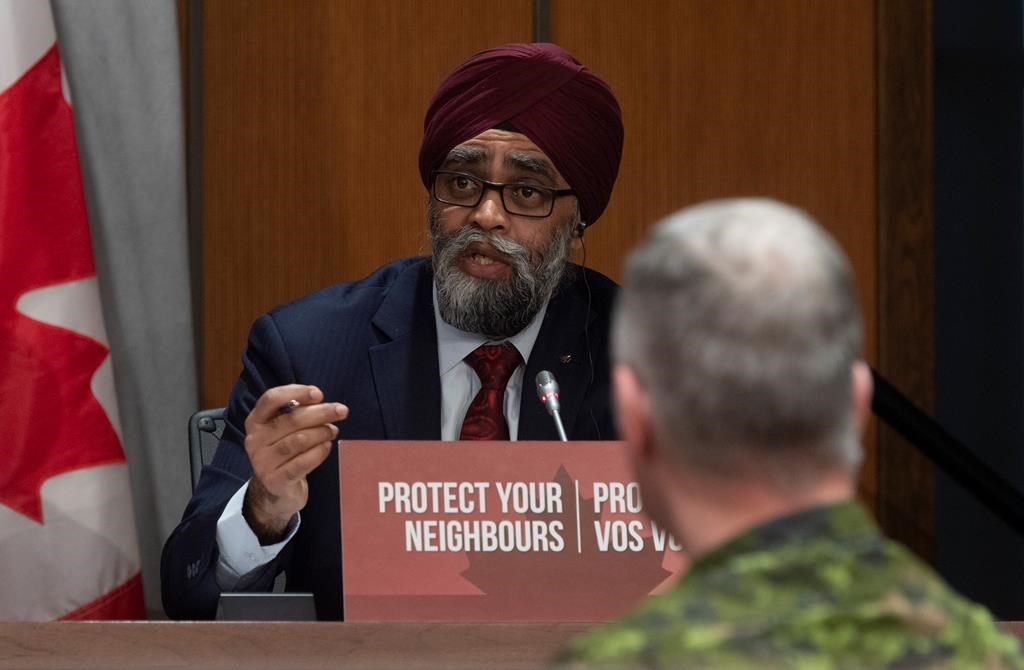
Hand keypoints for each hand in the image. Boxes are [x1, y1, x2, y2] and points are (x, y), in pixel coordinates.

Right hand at [241, 385, 347, 543]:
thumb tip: (322, 403)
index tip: (319, 394)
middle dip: (321, 412)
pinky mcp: (275, 480)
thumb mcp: (284, 429)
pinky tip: (327, 446)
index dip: (296, 392)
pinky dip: (320, 452)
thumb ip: (297, 413)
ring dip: (322, 432)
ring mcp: (262, 461)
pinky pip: (303, 462)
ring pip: (299, 440)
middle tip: (342, 411)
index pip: (271, 398)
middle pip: (291, 419)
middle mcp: (254, 440)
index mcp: (255, 421)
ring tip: (333, 431)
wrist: (275, 489)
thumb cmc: (284, 451)